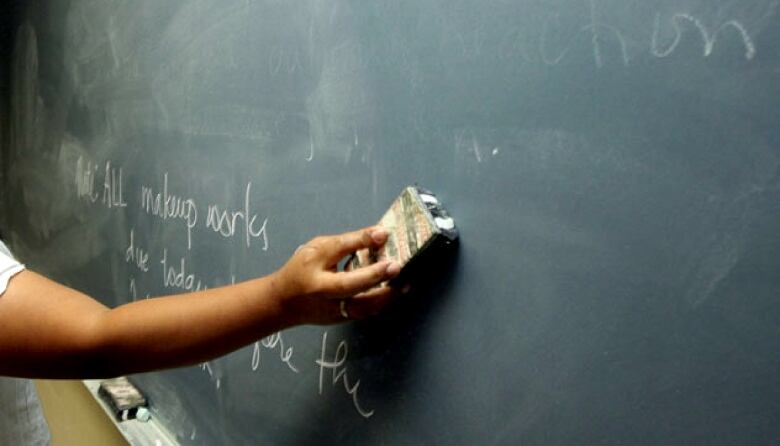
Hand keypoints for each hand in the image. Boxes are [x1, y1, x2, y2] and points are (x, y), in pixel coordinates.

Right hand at [272, 226, 400, 324]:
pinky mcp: (346, 320)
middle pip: (355, 294)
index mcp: (317, 283)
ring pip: (366, 308)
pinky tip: (395, 288)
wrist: (284, 303)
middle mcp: (328, 302)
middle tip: (397, 266)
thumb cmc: (302, 270)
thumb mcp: (319, 249)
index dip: (360, 252)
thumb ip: (349, 242)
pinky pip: (367, 310)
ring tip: (406, 282)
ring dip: (388, 295)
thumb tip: (380, 234)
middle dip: (378, 279)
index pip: (341, 271)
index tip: (381, 237)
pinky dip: (382, 300)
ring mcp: (338, 315)